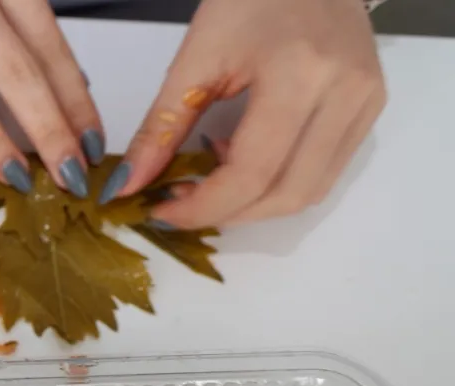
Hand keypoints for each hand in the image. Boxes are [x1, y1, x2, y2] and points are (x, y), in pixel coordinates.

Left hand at [101, 0, 385, 227]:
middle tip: (181, 202)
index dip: (202, 207)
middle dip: (227, 213)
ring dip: (254, 204)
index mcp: (300, 74)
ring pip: (310, 191)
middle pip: (286, 194)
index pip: (252, 172)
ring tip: (211, 179)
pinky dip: (279, 181)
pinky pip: (325, 170)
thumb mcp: (195, 58)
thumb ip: (161, 127)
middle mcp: (346, 93)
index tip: (161, 213)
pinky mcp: (371, 108)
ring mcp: (366, 102)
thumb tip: (127, 185)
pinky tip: (245, 158)